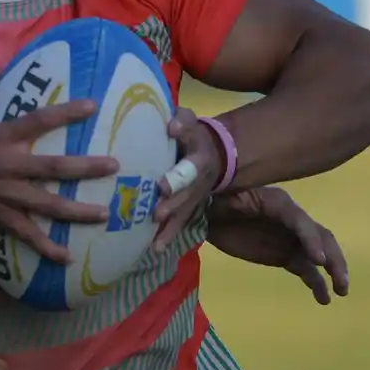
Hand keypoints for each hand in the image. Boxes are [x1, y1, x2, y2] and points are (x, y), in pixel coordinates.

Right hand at [0, 75, 119, 263]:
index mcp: (1, 139)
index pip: (38, 121)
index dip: (66, 112)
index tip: (93, 106)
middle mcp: (8, 166)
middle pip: (53, 168)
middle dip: (85, 167)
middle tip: (114, 166)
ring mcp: (6, 195)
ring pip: (47, 205)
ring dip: (77, 211)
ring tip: (104, 214)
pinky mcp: (0, 218)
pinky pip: (27, 234)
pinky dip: (47, 247)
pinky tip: (68, 257)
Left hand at [151, 107, 224, 252]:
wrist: (214, 156)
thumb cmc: (191, 136)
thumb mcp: (189, 122)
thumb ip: (182, 120)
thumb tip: (171, 125)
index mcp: (198, 154)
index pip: (193, 147)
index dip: (183, 146)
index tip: (171, 137)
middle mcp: (198, 179)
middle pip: (187, 187)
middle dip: (174, 196)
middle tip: (159, 203)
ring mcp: (193, 197)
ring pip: (183, 210)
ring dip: (170, 220)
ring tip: (156, 229)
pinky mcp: (187, 210)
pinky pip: (178, 225)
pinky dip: (167, 237)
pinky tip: (155, 249)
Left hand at [205, 186, 348, 303]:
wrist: (209, 211)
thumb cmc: (218, 200)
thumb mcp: (227, 197)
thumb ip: (237, 203)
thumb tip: (242, 205)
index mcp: (279, 203)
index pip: (301, 221)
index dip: (310, 239)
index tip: (317, 260)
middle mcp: (292, 220)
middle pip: (320, 237)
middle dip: (332, 257)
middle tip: (340, 280)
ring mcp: (290, 239)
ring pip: (317, 255)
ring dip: (332, 272)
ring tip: (340, 292)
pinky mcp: (283, 255)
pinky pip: (304, 268)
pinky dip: (315, 281)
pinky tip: (323, 297)